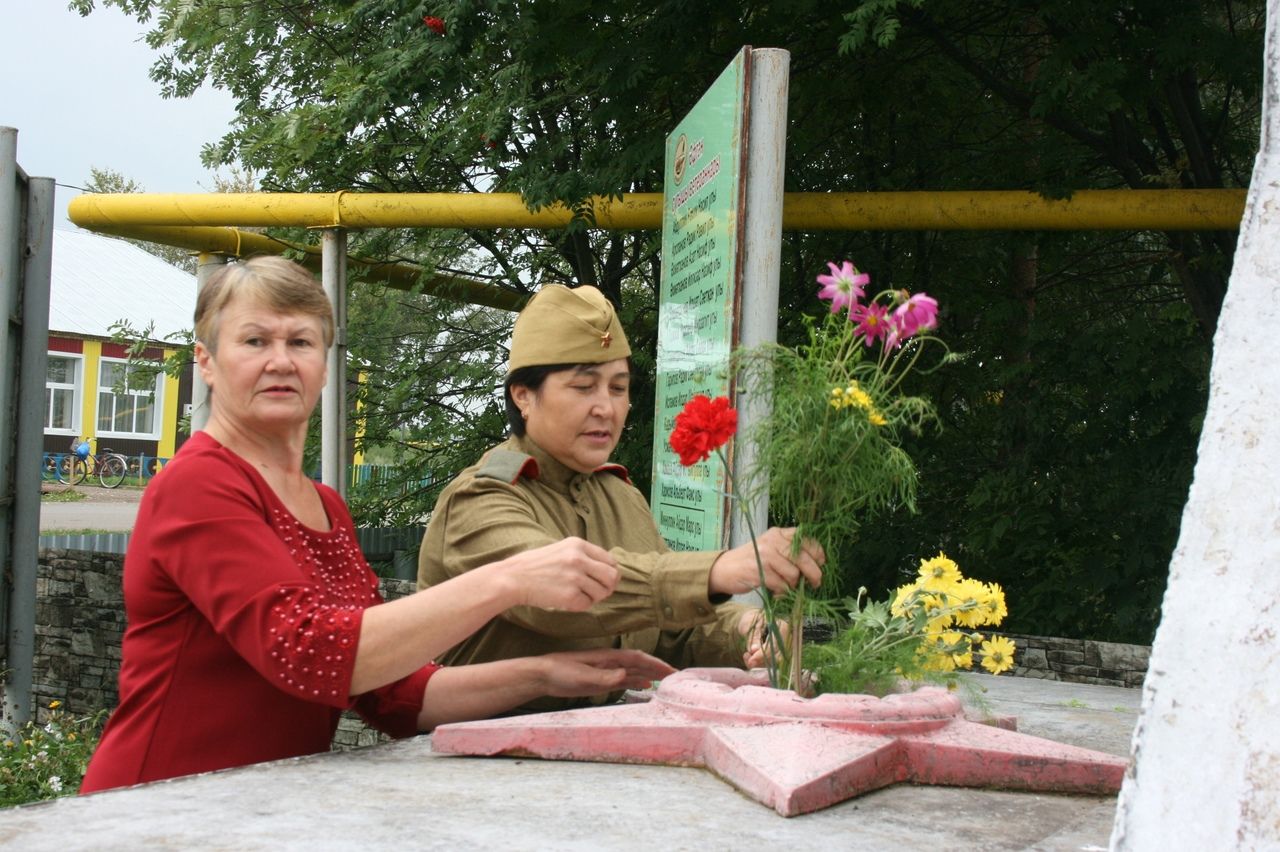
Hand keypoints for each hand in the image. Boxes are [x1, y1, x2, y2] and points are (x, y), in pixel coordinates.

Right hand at [496, 537, 620, 610]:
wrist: (513, 578)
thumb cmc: (535, 565)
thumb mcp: (561, 550)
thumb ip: (583, 556)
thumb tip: (608, 569)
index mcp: (578, 544)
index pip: (610, 560)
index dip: (609, 572)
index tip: (602, 579)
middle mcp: (579, 558)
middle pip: (612, 576)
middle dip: (608, 586)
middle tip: (599, 592)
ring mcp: (575, 577)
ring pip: (602, 592)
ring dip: (593, 597)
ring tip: (577, 595)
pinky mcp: (569, 595)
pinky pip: (587, 604)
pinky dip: (580, 605)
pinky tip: (566, 600)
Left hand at [538, 649, 676, 696]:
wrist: (542, 675)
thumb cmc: (560, 672)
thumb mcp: (583, 677)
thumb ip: (605, 677)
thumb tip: (628, 675)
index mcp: (608, 657)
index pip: (637, 658)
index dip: (655, 664)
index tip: (671, 670)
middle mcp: (610, 662)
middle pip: (639, 663)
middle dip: (657, 668)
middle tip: (675, 677)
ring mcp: (605, 670)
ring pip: (633, 671)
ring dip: (649, 675)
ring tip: (665, 681)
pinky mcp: (599, 680)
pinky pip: (623, 680)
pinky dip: (636, 681)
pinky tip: (644, 686)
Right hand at [708, 527, 824, 596]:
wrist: (725, 569)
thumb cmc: (753, 560)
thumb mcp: (771, 548)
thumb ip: (790, 552)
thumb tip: (817, 565)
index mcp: (778, 533)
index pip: (806, 539)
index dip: (818, 552)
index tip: (821, 563)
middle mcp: (773, 541)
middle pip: (804, 558)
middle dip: (814, 574)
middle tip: (816, 583)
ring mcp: (765, 555)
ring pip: (794, 574)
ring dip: (794, 585)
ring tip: (786, 587)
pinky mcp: (759, 571)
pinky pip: (782, 585)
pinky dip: (782, 592)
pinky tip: (777, 592)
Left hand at [738, 609, 789, 668]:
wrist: (751, 623)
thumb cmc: (751, 621)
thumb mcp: (750, 625)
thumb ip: (753, 637)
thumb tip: (754, 650)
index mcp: (782, 627)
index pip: (776, 644)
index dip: (764, 653)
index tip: (751, 658)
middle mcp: (787, 639)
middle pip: (778, 656)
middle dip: (762, 661)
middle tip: (749, 662)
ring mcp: (784, 649)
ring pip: (774, 663)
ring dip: (759, 664)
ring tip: (746, 656)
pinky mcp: (778, 656)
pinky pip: (770, 665)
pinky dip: (759, 665)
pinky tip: (749, 659)